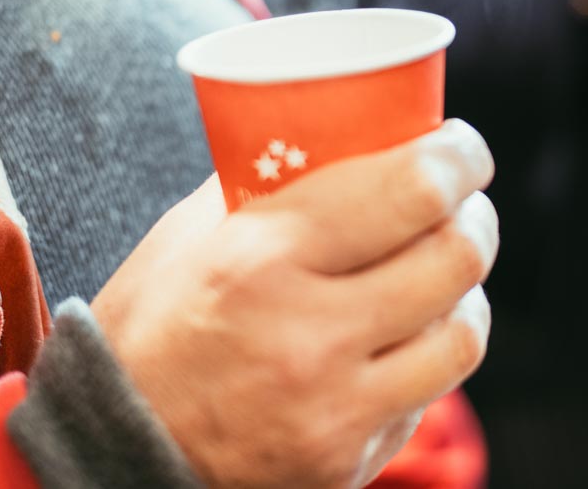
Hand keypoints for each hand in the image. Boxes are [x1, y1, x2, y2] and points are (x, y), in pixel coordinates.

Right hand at [92, 119, 497, 488]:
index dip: (460, 158)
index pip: (413, 191)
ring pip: (464, 333)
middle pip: (457, 256)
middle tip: (464, 202)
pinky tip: (403, 335)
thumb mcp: (193, 233)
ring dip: (466, 291)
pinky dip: (428, 354)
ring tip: (443, 271)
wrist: (111, 449)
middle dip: (476, 216)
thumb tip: (347, 132)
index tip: (461, 147)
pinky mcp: (349, 461)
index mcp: (263, 260)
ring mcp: (335, 409)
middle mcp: (308, 336)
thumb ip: (270, 184)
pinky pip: (429, 394)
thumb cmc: (154, 322)